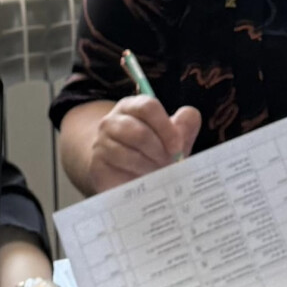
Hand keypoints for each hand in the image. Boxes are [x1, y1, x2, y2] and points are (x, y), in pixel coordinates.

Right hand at [85, 95, 201, 192]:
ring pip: (130, 153)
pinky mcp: (96, 163)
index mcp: (132, 107)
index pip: (148, 107)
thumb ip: (185, 126)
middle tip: (170, 164)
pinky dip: (137, 176)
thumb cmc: (152, 152)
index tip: (178, 147)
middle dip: (159, 151)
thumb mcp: (172, 138)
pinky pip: (120, 171)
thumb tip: (189, 114)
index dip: (166, 127)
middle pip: (139, 132)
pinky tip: (144, 179)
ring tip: (158, 173)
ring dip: (150, 166)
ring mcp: (101, 142)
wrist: (124, 174)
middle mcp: (112, 120)